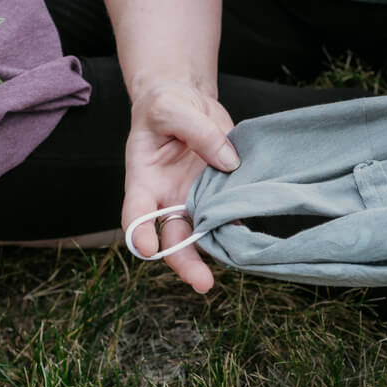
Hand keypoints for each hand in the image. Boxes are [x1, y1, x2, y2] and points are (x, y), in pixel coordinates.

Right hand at [122, 79, 237, 292]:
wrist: (187, 103)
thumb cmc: (167, 107)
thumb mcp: (175, 109)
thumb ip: (199, 133)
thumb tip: (229, 162)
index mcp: (143, 180)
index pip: (134, 213)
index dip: (139, 234)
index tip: (148, 249)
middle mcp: (167, 198)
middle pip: (171, 237)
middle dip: (185, 262)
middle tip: (203, 282)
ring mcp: (193, 200)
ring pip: (201, 235)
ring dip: (216, 252)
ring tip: (236, 262)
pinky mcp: (217, 195)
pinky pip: (226, 217)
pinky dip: (237, 228)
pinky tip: (251, 240)